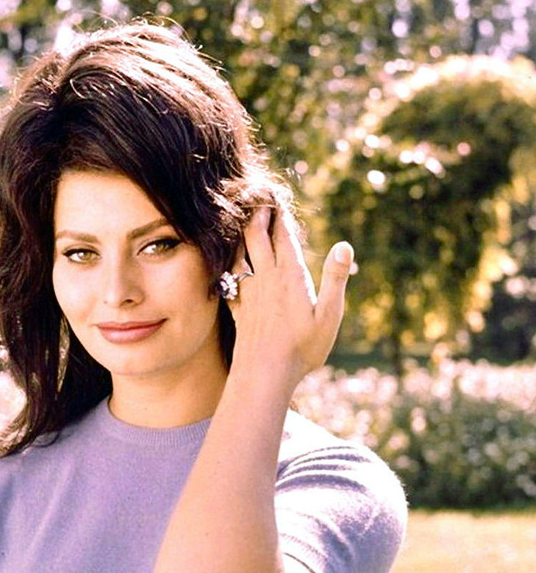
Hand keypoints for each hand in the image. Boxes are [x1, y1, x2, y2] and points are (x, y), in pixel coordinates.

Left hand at [228, 206, 353, 392]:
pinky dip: (229, 264)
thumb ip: (335, 279)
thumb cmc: (302, 348)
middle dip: (257, 217)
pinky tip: (228, 265)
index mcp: (290, 276)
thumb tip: (344, 246)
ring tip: (242, 223)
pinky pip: (230, 277)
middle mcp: (266, 279)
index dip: (280, 217)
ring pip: (239, 254)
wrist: (265, 373)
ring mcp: (250, 293)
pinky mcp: (239, 308)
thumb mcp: (329, 314)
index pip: (283, 237)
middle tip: (259, 201)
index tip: (278, 200)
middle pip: (256, 238)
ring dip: (240, 236)